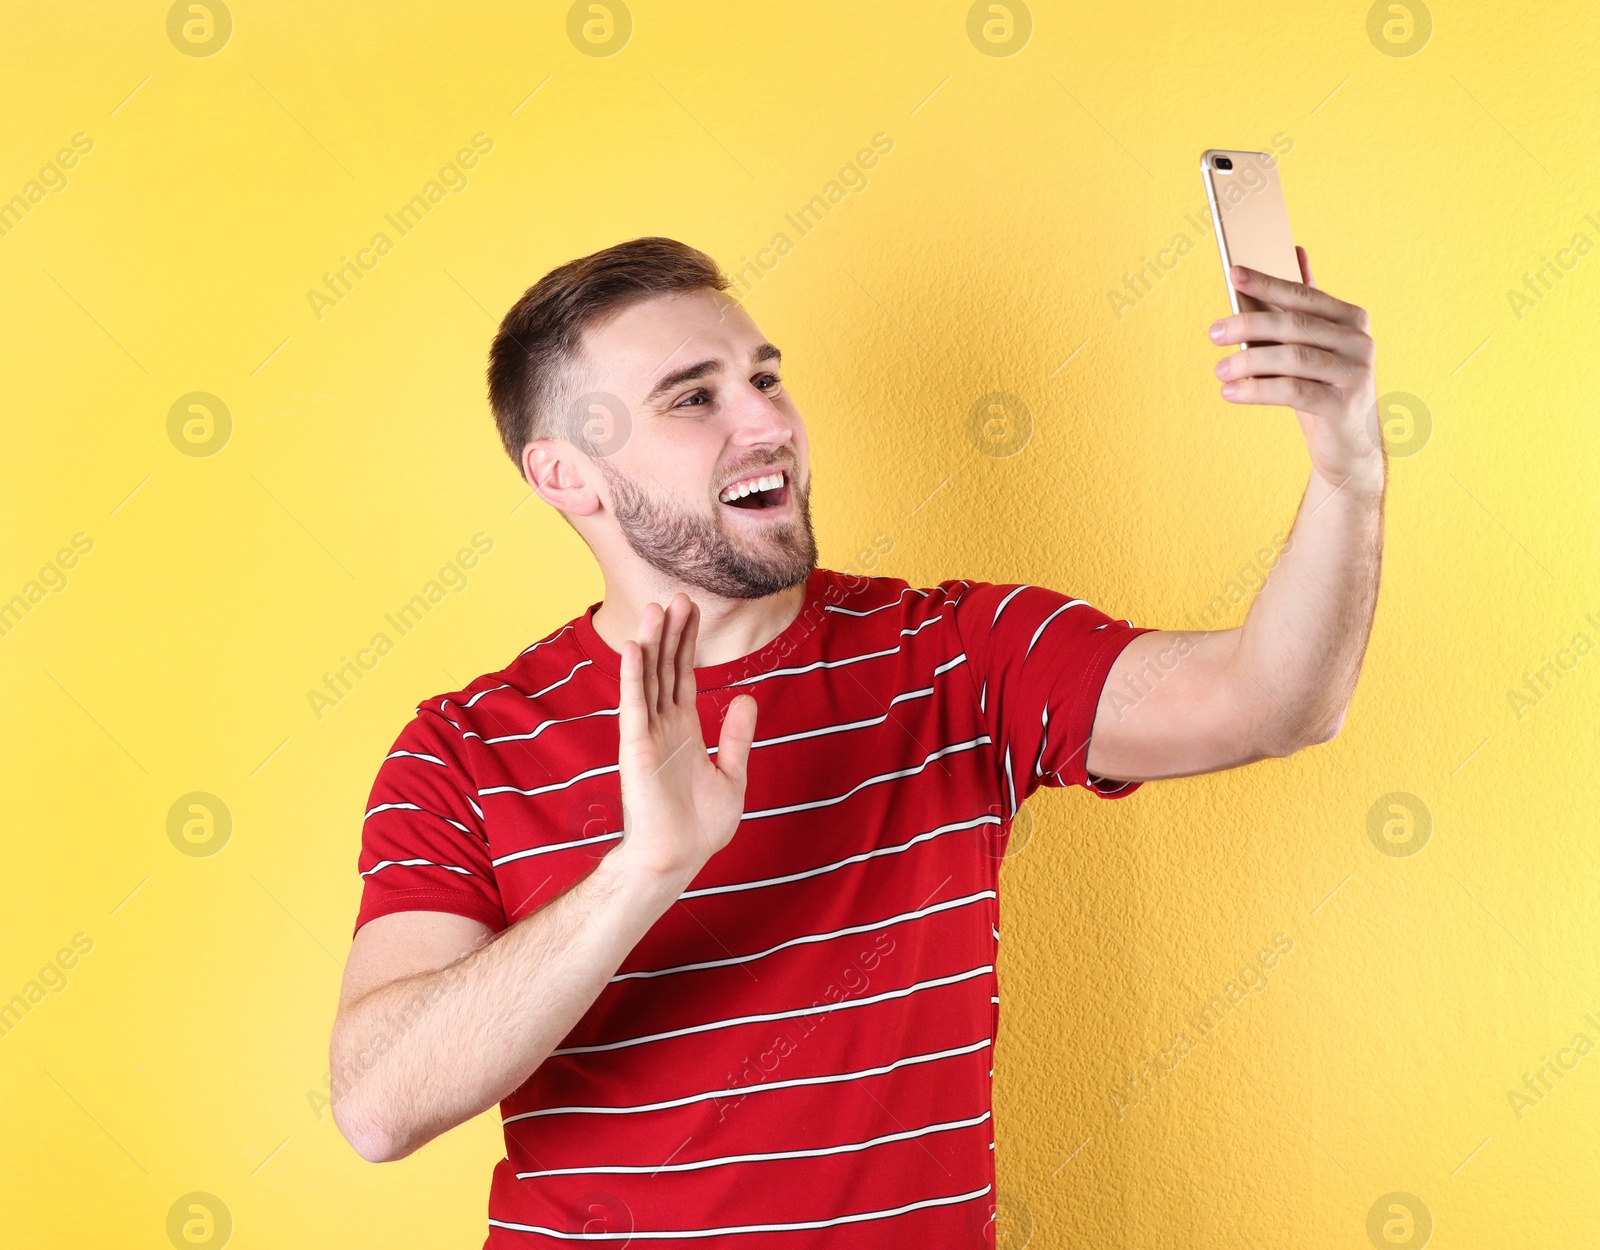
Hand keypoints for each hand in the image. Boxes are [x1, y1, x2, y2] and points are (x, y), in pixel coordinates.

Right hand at [611, 593, 757, 889]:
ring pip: (648, 679)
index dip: (687, 643)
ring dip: (651, 644)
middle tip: (679, 596)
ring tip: (655, 609)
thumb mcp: (732, 775)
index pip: (684, 676)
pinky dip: (633, 676)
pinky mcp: (636, 748)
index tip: (692, 611)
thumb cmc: (700, 828)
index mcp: (685, 731)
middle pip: (666, 669)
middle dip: (673, 633)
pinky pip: (634, 705)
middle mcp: (663, 727)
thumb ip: (737, 736)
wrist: (678, 859)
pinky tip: (634, 648)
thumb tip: (747, 698)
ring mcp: (648, 735)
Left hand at [1210, 248, 1384, 497]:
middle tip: (1214, 333)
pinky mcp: (1344, 406)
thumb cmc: (1322, 387)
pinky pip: (1294, 392)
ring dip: (1249, 361)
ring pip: (1294, 358)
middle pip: (1295, 325)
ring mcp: (1356, 374)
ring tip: (1219, 369)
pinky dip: (1257, 390)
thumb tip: (1295, 251)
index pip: (1303, 295)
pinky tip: (1230, 392)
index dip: (1267, 283)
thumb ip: (1304, 304)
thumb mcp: (1312, 346)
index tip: (1232, 273)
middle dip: (1249, 324)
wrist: (1348, 445)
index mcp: (1351, 319)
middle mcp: (1359, 341)